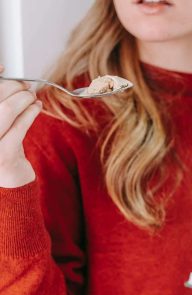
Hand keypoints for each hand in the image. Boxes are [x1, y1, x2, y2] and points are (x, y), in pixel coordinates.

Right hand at [0, 65, 41, 187]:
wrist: (10, 178)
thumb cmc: (2, 144)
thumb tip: (3, 70)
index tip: (4, 68)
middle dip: (12, 87)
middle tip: (25, 86)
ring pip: (5, 110)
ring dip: (23, 98)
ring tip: (32, 96)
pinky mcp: (2, 154)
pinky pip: (19, 127)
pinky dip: (31, 112)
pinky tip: (37, 107)